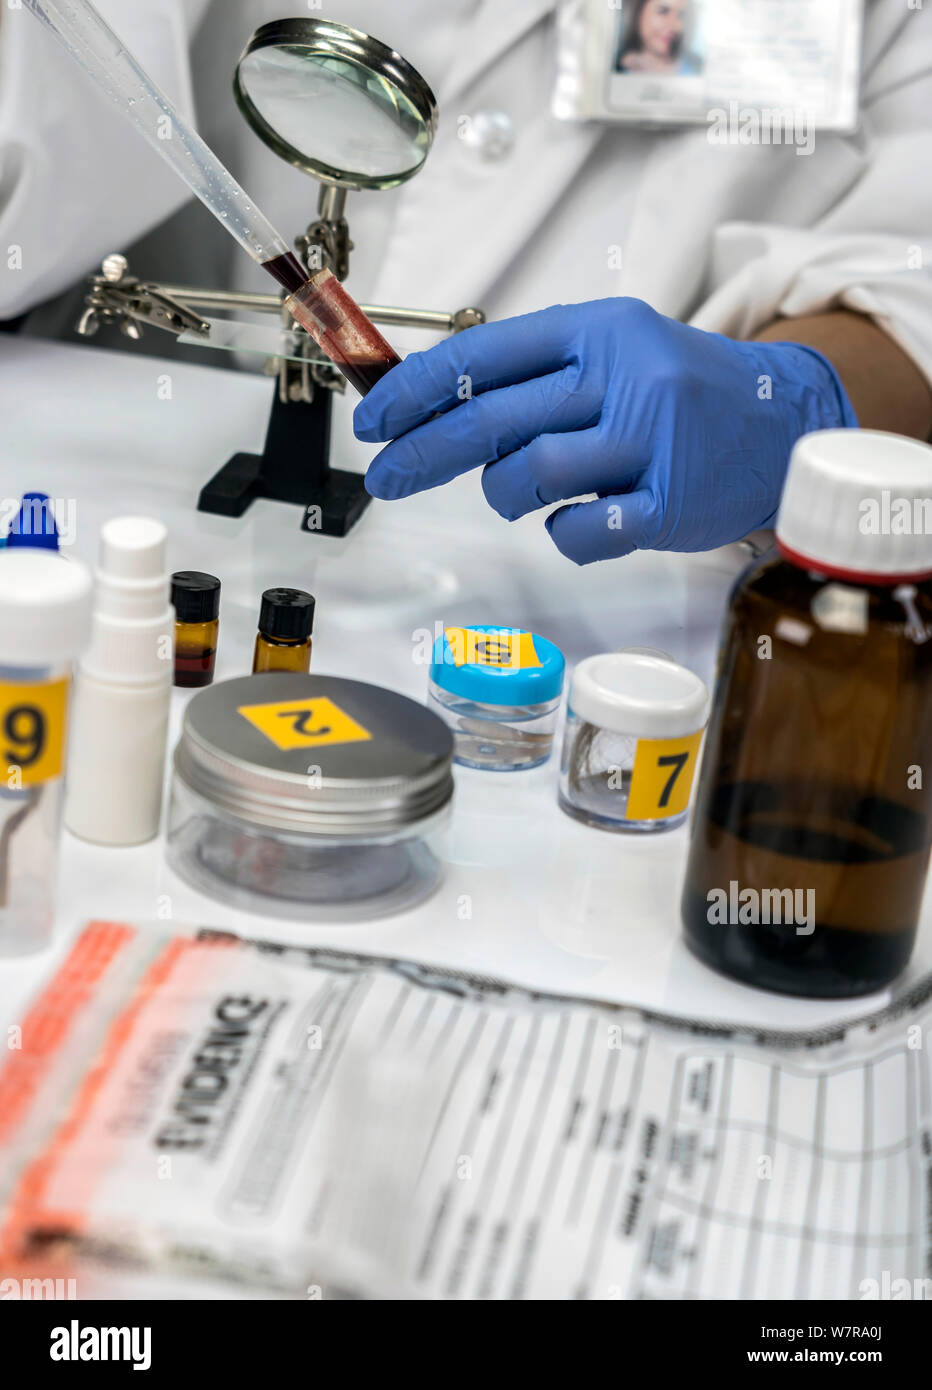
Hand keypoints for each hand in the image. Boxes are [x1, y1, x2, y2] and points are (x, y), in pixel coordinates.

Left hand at [354, 298, 857, 563]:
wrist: (783, 422)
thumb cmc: (678, 393)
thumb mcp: (611, 354)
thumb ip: (533, 375)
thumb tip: (432, 406)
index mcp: (597, 331)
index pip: (482, 355)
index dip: (414, 390)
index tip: (372, 420)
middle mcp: (624, 378)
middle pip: (491, 419)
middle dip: (422, 453)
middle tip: (387, 478)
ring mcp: (650, 443)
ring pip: (529, 477)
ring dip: (505, 494)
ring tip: (523, 491)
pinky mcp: (671, 505)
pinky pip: (580, 534)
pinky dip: (562, 535)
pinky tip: (576, 519)